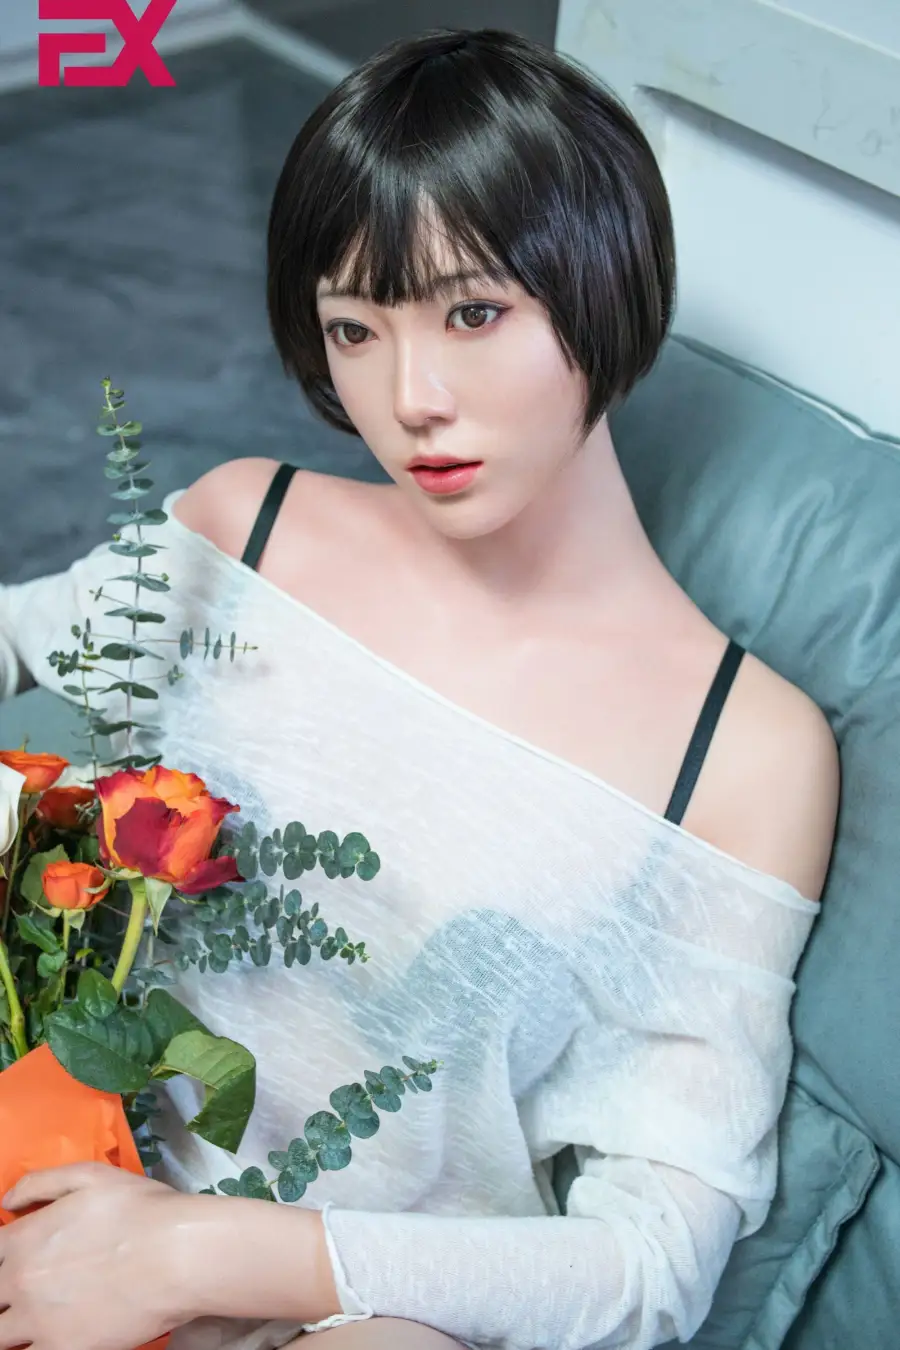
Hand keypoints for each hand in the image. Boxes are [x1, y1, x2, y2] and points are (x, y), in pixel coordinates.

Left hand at [0, 1162, 198, 1349]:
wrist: (178, 1255)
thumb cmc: (140, 1209)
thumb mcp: (91, 1176)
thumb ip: (40, 1183)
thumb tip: (7, 1201)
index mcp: (23, 1239)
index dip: (3, 1258)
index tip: (16, 1264)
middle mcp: (20, 1282)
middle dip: (4, 1294)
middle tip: (30, 1290)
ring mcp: (38, 1323)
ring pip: (0, 1336)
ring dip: (11, 1328)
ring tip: (33, 1319)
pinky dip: (31, 1348)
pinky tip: (48, 1338)